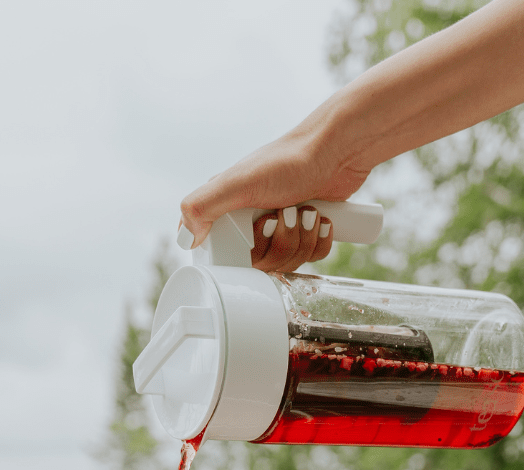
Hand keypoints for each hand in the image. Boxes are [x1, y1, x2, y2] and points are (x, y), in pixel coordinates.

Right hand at [179, 123, 370, 272]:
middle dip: (279, 243)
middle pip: (259, 265)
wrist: (338, 151)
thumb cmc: (289, 160)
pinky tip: (320, 219)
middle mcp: (251, 219)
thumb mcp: (238, 182)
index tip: (255, 234)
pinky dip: (319, 241)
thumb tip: (184, 237)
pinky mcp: (305, 231)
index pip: (223, 255)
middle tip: (285, 215)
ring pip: (286, 263)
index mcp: (228, 209)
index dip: (242, 254)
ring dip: (302, 240)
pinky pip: (311, 258)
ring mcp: (279, 227)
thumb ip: (203, 206)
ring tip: (305, 211)